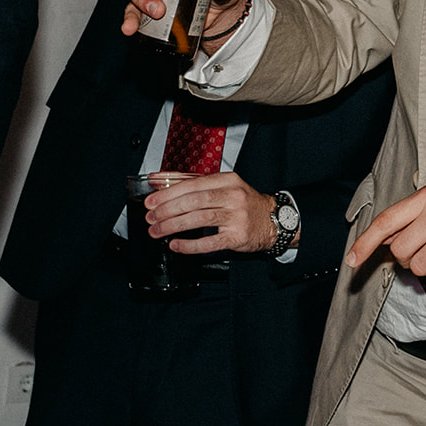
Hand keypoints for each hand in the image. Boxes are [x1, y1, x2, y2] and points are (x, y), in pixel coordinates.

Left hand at [142, 172, 278, 253]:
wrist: (274, 220)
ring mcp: (237, 217)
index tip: (151, 201)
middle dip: (167, 210)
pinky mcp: (238, 236)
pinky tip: (176, 245)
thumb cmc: (244, 204)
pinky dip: (190, 244)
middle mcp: (233, 196)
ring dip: (173, 226)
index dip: (168, 193)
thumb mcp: (224, 187)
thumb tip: (159, 182)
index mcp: (228, 180)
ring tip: (157, 231)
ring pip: (199, 219)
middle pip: (194, 201)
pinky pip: (210, 242)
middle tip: (151, 218)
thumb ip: (193, 184)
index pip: (192, 184)